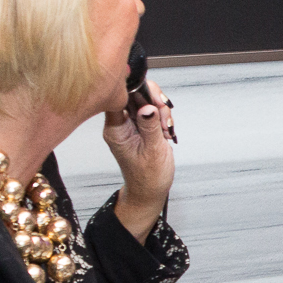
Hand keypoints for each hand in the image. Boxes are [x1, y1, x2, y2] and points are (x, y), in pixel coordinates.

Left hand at [102, 77, 174, 238]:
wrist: (150, 190)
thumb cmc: (148, 176)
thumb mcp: (152, 150)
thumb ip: (150, 126)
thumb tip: (148, 106)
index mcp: (115, 129)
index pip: (119, 98)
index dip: (136, 91)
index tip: (154, 99)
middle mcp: (120, 124)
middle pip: (134, 95)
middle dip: (154, 101)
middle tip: (164, 116)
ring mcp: (131, 124)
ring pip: (146, 101)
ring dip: (161, 111)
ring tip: (166, 130)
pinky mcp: (141, 125)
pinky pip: (152, 111)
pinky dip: (162, 117)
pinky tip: (166, 131)